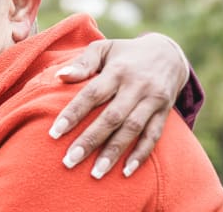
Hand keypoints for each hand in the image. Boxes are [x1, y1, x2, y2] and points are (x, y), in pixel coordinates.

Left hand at [48, 33, 188, 178]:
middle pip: (111, 117)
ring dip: (114, 153)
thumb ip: (83, 63)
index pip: (92, 94)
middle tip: (69, 161)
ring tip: (95, 173)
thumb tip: (60, 76)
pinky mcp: (164, 112)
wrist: (168, 54)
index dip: (73, 114)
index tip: (54, 133)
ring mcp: (153, 100)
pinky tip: (126, 172)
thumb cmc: (124, 53)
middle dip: (90, 141)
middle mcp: (137, 86)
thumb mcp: (103, 49)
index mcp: (117, 70)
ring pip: (133, 130)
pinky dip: (141, 155)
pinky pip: (153, 136)